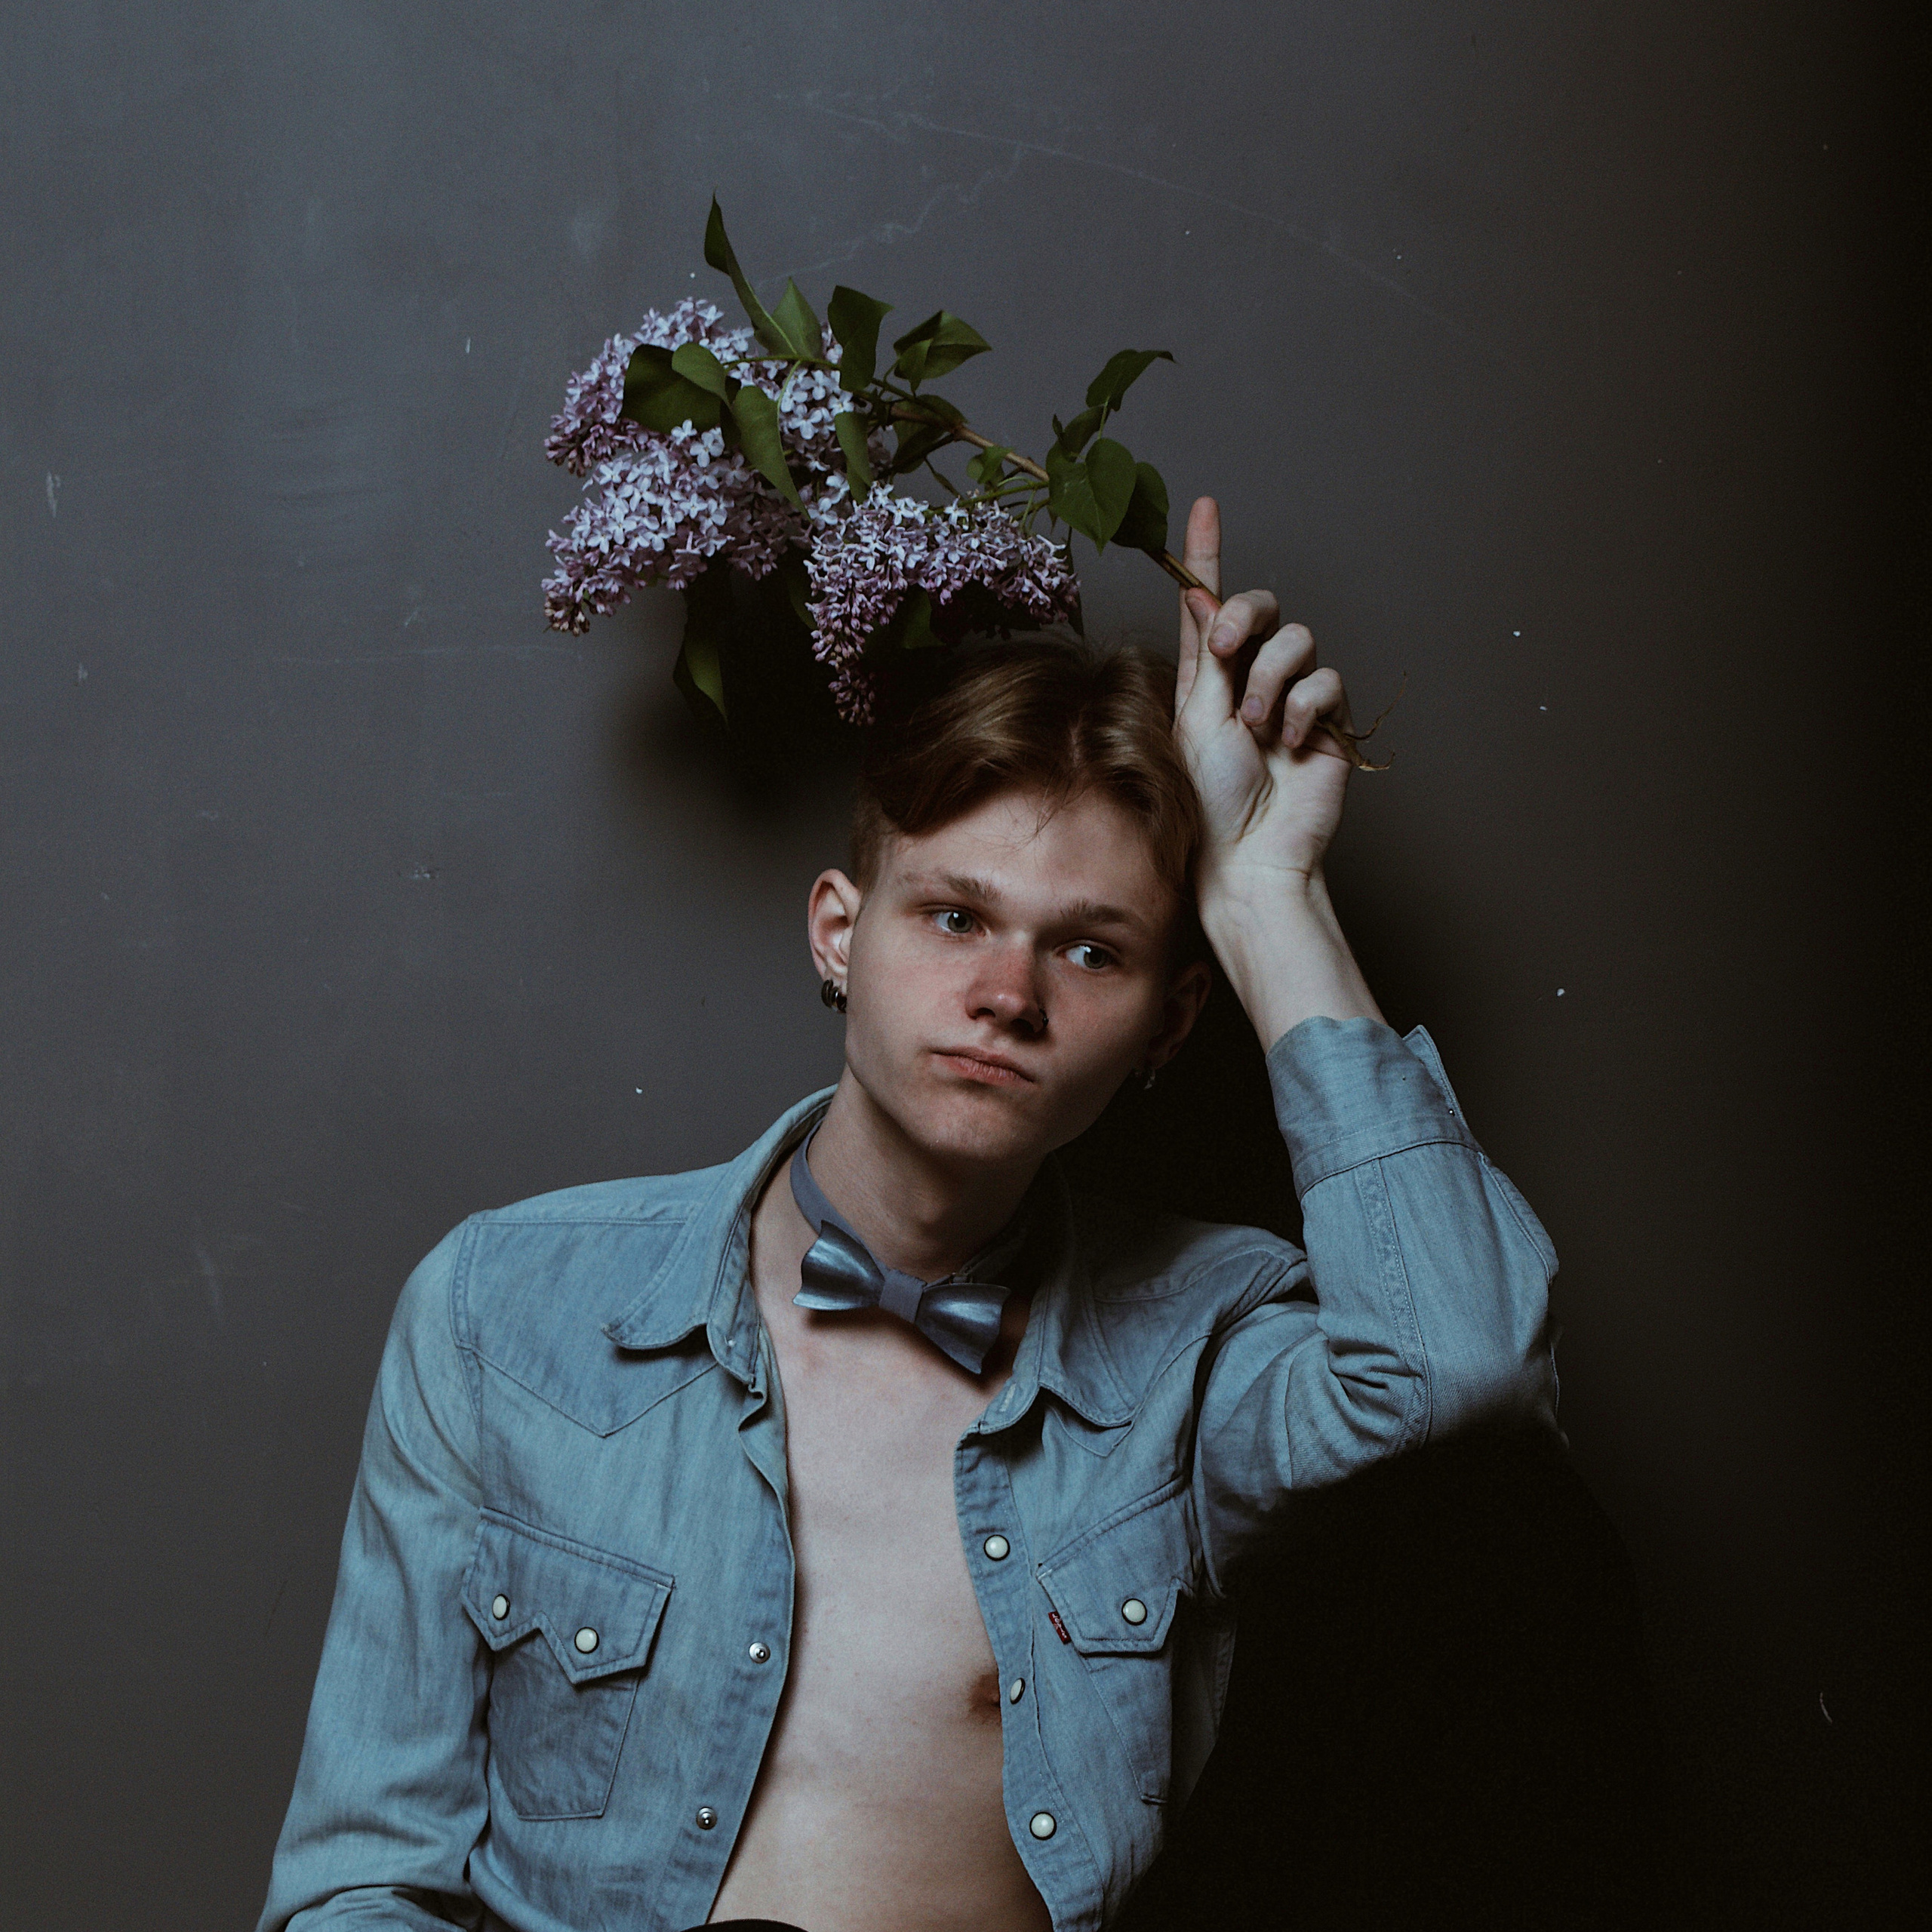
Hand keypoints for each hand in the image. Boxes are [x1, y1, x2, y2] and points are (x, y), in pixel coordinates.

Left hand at [1172, 497, 1382, 1040]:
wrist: (1251, 855)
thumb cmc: (1209, 801)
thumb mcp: (1194, 718)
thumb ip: (1206, 656)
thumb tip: (1201, 596)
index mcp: (1206, 677)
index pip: (1205, 603)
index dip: (1205, 553)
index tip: (1204, 505)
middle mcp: (1249, 679)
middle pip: (1261, 606)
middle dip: (1246, 615)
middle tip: (1228, 649)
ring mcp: (1292, 698)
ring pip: (1299, 640)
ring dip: (1273, 679)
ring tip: (1260, 728)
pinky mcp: (1327, 720)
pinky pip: (1327, 680)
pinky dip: (1306, 708)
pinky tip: (1293, 744)